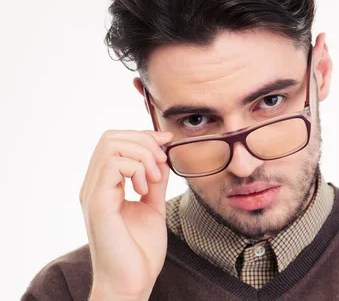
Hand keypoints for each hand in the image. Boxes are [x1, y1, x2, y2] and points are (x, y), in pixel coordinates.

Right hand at [79, 130, 173, 300]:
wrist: (131, 282)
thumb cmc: (139, 251)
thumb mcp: (153, 206)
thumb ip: (154, 181)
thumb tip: (161, 157)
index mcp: (105, 185)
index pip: (116, 141)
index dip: (144, 135)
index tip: (167, 143)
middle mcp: (94, 186)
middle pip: (111, 136)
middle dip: (144, 142)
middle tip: (160, 165)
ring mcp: (93, 193)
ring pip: (111, 145)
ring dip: (142, 155)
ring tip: (152, 180)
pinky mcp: (98, 204)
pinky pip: (112, 165)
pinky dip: (136, 169)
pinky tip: (143, 189)